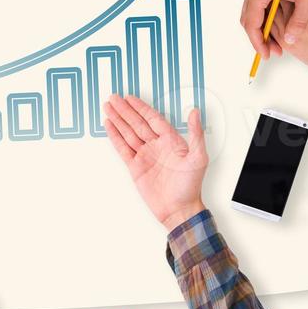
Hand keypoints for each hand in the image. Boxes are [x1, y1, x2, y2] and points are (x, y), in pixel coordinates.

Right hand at [104, 96, 207, 231]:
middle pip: (137, 123)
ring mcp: (145, 155)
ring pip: (128, 133)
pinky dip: (115, 136)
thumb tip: (195, 112)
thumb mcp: (198, 157)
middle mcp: (156, 146)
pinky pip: (123, 148)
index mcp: (171, 141)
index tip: (130, 98)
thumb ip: (196, 134)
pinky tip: (110, 126)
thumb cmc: (191, 186)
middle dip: (125, 110)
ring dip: (118, 120)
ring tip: (108, 107)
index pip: (152, 119)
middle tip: (114, 98)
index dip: (141, 107)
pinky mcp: (135, 166)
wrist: (178, 210)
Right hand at [240, 0, 307, 59]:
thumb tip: (290, 41)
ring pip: (251, 14)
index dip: (258, 42)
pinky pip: (255, 6)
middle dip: (259, 38)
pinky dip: (263, 19)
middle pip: (248, 20)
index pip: (252, 23)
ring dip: (261, 29)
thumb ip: (299, 22)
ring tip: (276, 42)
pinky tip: (276, 27)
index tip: (267, 54)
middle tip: (273, 52)